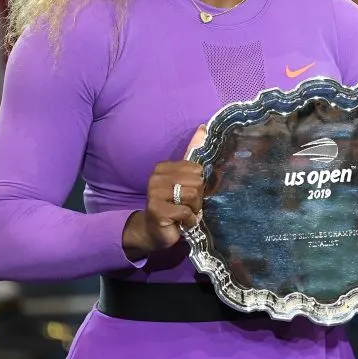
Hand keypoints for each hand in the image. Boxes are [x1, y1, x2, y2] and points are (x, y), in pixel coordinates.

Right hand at [123, 126, 206, 259]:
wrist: (153, 231)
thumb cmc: (172, 205)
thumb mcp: (184, 179)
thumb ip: (192, 154)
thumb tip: (203, 127)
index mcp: (164, 167)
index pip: (197, 168)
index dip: (198, 185)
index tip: (188, 194)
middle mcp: (156, 177)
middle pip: (197, 181)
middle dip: (197, 198)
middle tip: (186, 205)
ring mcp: (154, 193)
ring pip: (192, 195)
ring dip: (194, 209)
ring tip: (184, 214)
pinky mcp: (157, 210)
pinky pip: (186, 212)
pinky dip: (190, 220)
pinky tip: (182, 223)